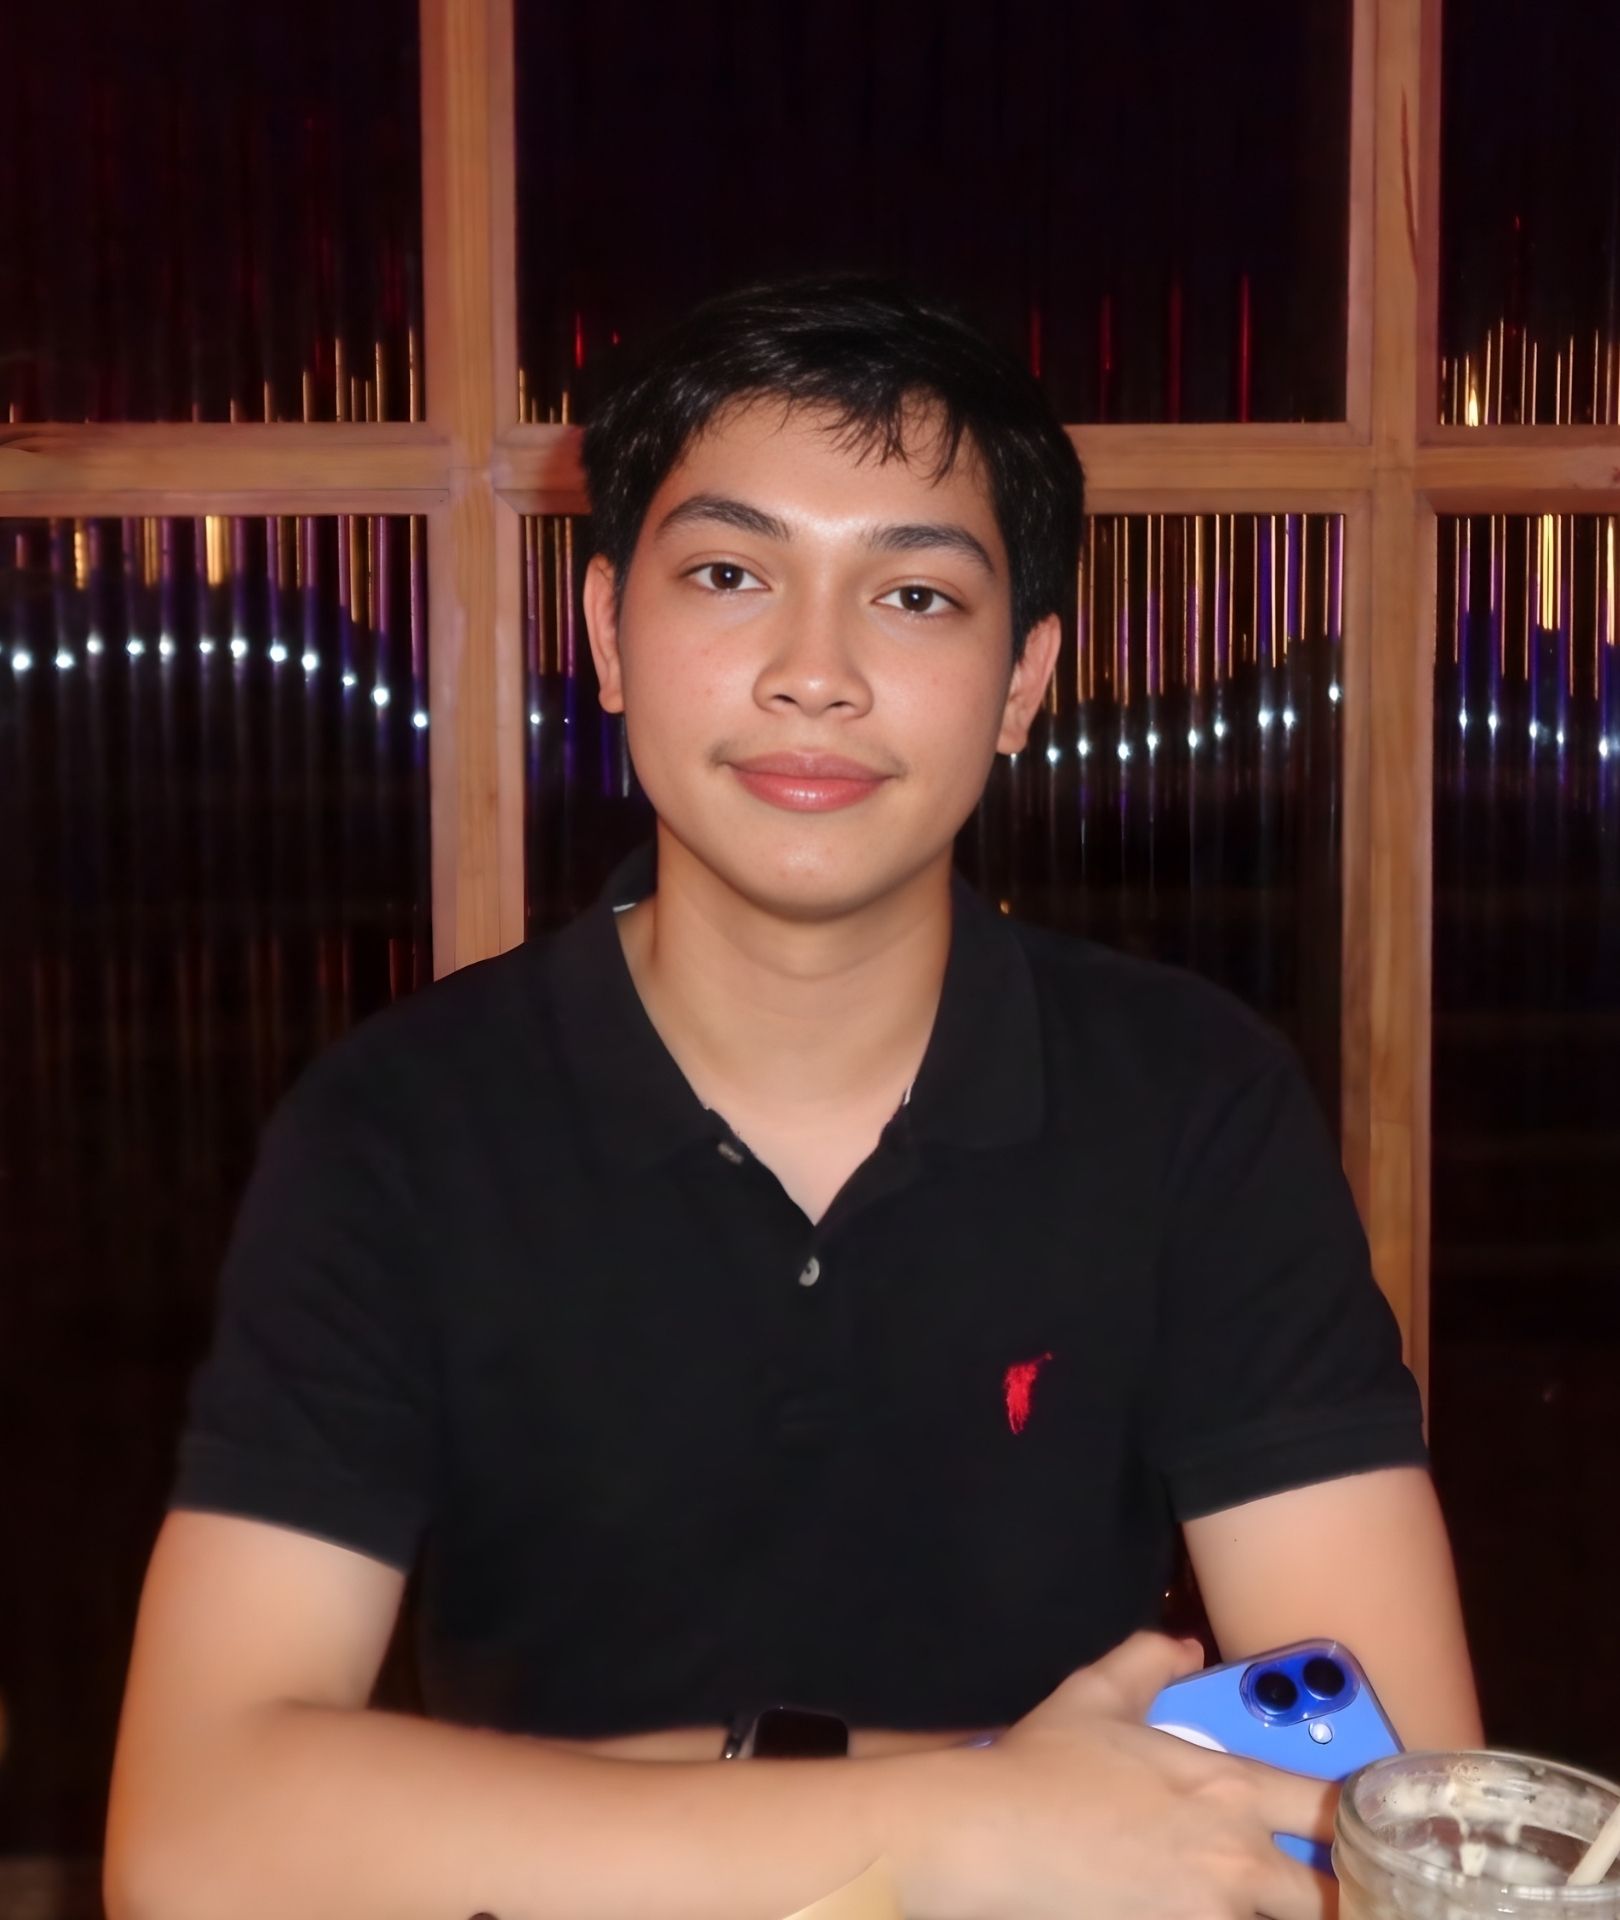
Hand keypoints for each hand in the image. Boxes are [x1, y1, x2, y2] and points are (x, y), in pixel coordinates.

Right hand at [905, 1632, 1336, 1919]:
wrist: (991, 1837)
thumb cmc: (1042, 1766)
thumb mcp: (1095, 1694)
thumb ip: (1148, 1660)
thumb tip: (1184, 1645)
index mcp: (1226, 1788)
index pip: (1327, 1808)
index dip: (1357, 1823)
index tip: (1367, 1834)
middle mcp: (1235, 1857)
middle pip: (1328, 1896)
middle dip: (1334, 1897)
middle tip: (1331, 1894)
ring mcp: (1210, 1914)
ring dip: (1272, 1910)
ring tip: (1273, 1901)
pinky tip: (1202, 1910)